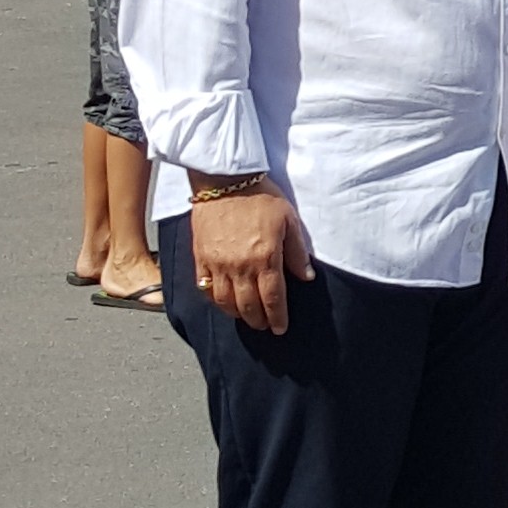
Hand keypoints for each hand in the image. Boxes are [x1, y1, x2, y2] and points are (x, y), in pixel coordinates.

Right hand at [188, 178, 312, 335]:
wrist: (224, 179)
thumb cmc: (260, 196)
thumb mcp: (289, 219)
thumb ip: (297, 251)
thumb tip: (306, 277)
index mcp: (265, 257)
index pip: (273, 298)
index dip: (277, 317)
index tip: (280, 328)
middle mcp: (240, 266)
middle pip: (248, 306)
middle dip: (258, 320)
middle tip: (264, 325)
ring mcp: (217, 263)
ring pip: (225, 302)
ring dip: (237, 314)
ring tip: (245, 317)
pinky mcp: (200, 256)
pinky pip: (205, 287)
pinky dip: (214, 300)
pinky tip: (223, 301)